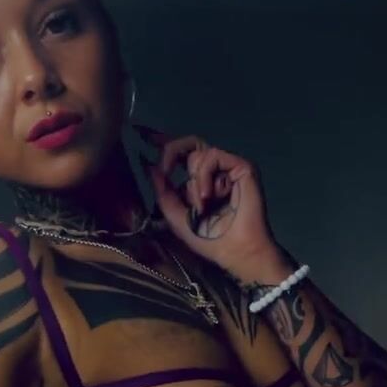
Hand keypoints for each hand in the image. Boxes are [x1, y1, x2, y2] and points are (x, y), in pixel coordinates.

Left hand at [133, 124, 287, 282]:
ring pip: (198, 153)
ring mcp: (228, 168)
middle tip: (164, 170)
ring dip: (193, 182)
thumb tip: (152, 168)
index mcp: (199, 182)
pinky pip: (212, 156)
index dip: (166, 144)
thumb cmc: (209, 240)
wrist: (235, 251)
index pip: (182, 156)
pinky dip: (204, 176)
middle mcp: (214, 172)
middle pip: (189, 145)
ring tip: (201, 206)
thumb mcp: (177, 217)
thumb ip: (164, 193)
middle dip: (170, 152)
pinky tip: (208, 196)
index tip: (145, 135)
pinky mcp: (241, 167)